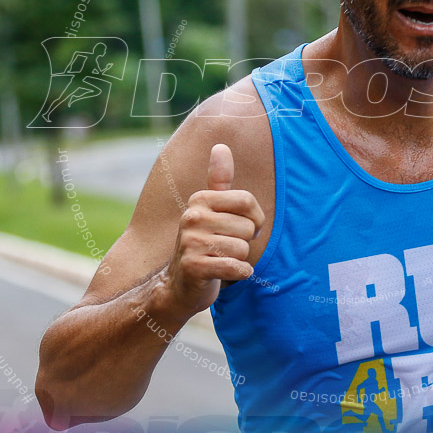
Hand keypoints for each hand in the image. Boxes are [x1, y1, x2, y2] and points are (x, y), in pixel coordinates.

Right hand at [164, 144, 264, 319]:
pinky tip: (225, 273)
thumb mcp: (210, 210)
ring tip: (220, 260)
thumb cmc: (203, 245)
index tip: (242, 228)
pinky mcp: (194, 267)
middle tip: (225, 249)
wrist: (179, 286)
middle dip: (243, 243)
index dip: (254, 219)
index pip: (248, 201)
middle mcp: (192, 217)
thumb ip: (219, 181)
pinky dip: (238, 274)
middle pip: (247, 227)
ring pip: (243, 249)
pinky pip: (236, 268)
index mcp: (200, 199)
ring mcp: (190, 242)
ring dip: (239, 259)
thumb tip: (221, 146)